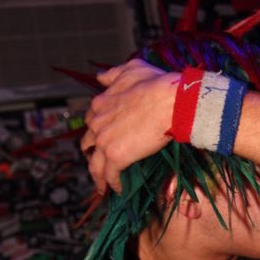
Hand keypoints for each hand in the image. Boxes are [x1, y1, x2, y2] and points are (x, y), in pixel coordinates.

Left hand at [80, 59, 178, 194]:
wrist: (171, 101)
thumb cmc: (157, 84)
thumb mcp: (132, 70)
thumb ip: (113, 74)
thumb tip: (99, 77)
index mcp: (100, 103)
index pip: (91, 121)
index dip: (96, 131)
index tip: (102, 139)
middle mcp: (97, 122)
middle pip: (88, 144)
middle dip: (92, 154)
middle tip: (100, 163)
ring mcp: (104, 141)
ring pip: (95, 165)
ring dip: (98, 177)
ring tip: (103, 187)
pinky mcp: (116, 157)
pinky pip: (109, 176)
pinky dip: (112, 184)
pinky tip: (118, 190)